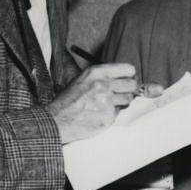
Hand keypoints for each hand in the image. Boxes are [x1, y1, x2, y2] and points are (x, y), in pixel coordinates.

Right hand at [48, 63, 162, 143]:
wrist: (57, 120)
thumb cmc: (69, 100)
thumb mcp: (84, 79)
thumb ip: (104, 76)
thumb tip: (125, 78)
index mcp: (97, 72)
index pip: (128, 69)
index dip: (128, 76)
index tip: (126, 80)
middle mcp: (103, 85)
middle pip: (133, 84)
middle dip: (128, 89)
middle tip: (119, 93)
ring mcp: (107, 101)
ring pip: (129, 99)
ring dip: (122, 102)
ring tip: (106, 103)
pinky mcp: (109, 116)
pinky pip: (120, 112)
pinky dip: (113, 113)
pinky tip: (100, 112)